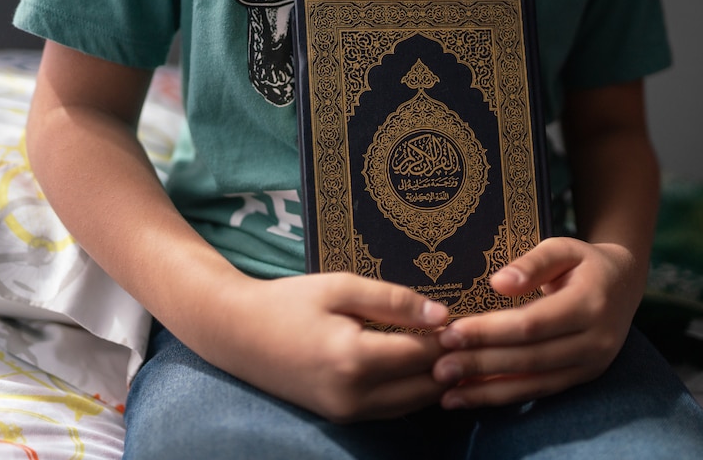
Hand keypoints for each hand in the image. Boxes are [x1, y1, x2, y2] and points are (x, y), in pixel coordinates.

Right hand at [201, 272, 451, 422]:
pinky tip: (418, 367)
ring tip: (446, 350)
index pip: (422, 354)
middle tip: (463, 337)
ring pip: (412, 404)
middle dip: (448, 363)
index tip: (465, 320)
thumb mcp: (341, 287)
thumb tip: (442, 316)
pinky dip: (411, 391)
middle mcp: (353, 394)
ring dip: (433, 380)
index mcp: (354, 358)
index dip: (449, 338)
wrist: (237, 333)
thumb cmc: (288, 302)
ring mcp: (345, 412)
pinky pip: (391, 409)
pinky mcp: (340, 416)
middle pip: (424, 386)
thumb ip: (394, 301)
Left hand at [431, 237, 645, 408]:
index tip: (451, 332)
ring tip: (445, 391)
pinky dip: (503, 396)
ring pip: (533, 381)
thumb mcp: (562, 247)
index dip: (490, 331)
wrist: (624, 284)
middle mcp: (595, 340)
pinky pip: (539, 391)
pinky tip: (469, 397)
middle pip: (530, 357)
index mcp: (590, 303)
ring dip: (487, 389)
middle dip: (481, 363)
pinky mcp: (582, 378)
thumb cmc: (583, 261)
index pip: (532, 324)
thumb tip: (498, 283)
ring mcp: (591, 364)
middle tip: (438, 366)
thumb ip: (532, 263)